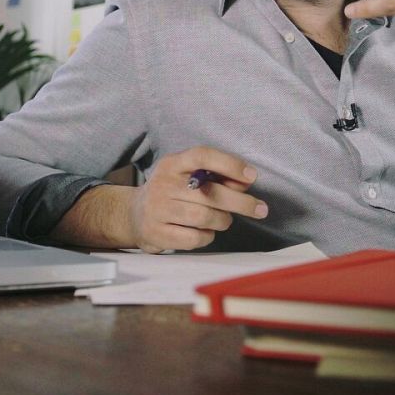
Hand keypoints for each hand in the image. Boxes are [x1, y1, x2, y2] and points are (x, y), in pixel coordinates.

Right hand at [129, 146, 267, 252]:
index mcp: (173, 164)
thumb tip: (246, 180)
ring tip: (223, 219)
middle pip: (210, 193)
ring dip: (223, 220)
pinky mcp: (157, 233)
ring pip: (205, 217)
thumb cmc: (172, 193)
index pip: (202, 156)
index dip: (229, 164)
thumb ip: (217, 177)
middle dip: (241, 202)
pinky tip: (207, 231)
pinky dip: (208, 236)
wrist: (133, 215)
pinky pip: (195, 238)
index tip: (252, 175)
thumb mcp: (188, 176)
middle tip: (260, 209)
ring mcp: (157, 209)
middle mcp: (163, 184)